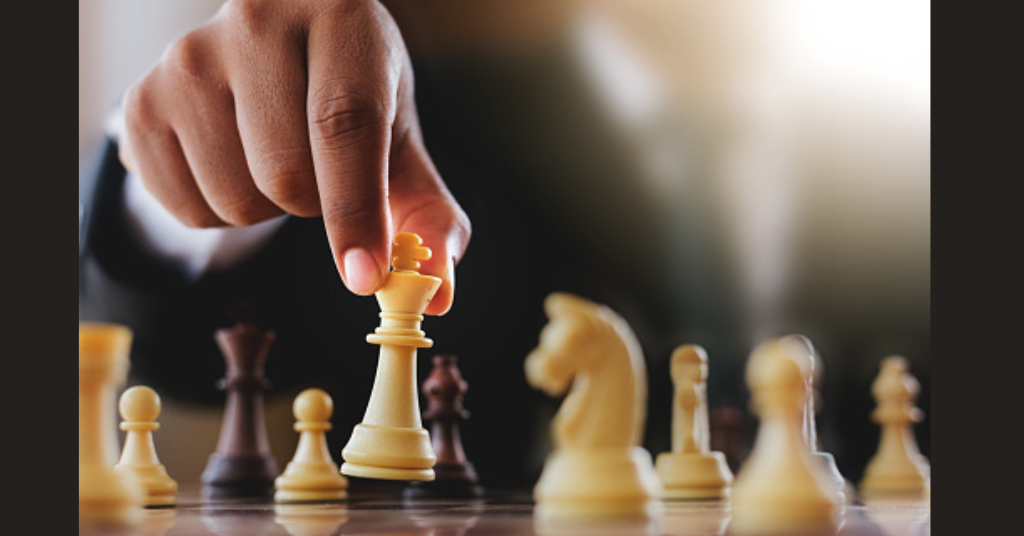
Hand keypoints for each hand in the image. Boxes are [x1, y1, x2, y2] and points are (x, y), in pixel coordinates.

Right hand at [120, 0, 469, 314]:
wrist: (274, 44)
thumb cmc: (347, 89)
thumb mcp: (396, 133)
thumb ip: (426, 209)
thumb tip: (439, 291)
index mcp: (339, 15)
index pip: (343, 123)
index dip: (356, 208)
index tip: (365, 276)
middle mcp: (255, 22)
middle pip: (286, 177)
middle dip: (315, 205)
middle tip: (322, 169)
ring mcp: (188, 59)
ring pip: (234, 201)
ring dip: (268, 210)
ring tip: (276, 157)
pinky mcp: (144, 101)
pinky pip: (186, 211)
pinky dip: (220, 212)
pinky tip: (235, 162)